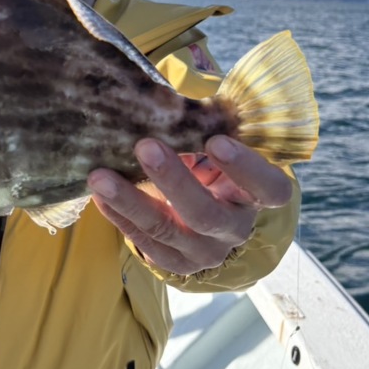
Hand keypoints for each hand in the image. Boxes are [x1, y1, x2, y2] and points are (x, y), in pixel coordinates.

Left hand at [87, 136, 291, 276]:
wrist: (206, 210)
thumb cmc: (212, 165)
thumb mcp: (218, 148)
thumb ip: (204, 131)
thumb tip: (166, 104)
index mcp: (256, 196)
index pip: (268, 188)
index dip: (246, 168)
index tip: (216, 141)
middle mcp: (234, 229)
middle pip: (205, 213)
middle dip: (172, 180)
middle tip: (144, 147)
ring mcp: (205, 252)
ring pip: (167, 231)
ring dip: (131, 201)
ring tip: (100, 177)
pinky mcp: (176, 264)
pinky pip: (145, 243)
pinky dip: (120, 217)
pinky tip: (100, 196)